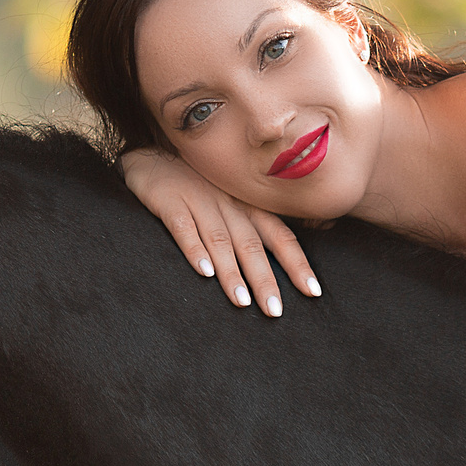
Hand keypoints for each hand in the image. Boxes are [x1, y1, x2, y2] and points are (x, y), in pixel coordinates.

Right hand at [120, 147, 320, 315]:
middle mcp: (229, 205)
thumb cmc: (200, 184)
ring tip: (242, 301)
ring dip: (232, 272)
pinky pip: (184, 228)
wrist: (153, 154)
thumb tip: (300, 245)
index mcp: (249, 206)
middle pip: (252, 245)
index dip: (297, 264)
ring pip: (221, 240)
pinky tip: (203, 272)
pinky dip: (194, 250)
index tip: (313, 292)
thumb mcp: (234, 197)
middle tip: (275, 311)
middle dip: (265, 279)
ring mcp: (200, 202)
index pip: (280, 236)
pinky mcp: (170, 202)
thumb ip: (259, 223)